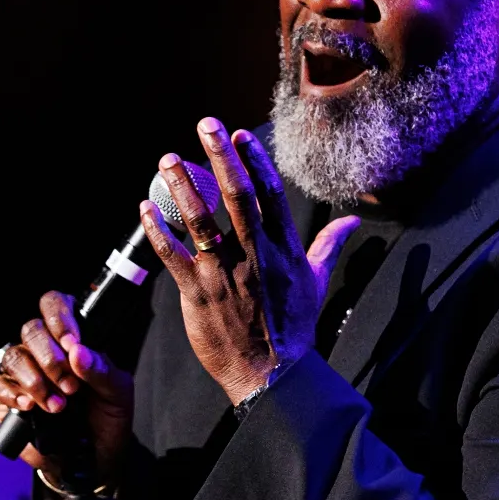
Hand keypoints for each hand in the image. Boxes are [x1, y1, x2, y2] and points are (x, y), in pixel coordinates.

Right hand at [0, 291, 134, 486]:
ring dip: (35, 381)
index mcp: (70, 339)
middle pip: (31, 330)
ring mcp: (23, 373)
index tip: (71, 343)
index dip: (59, 318)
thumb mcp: (118, 393)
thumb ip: (101, 370)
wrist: (95, 458)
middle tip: (71, 387)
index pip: (54, 305)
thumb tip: (77, 351)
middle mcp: (43, 350)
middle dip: (50, 359)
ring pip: (13, 356)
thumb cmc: (107, 418)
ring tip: (58, 406)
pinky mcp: (6, 398)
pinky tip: (29, 407)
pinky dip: (12, 394)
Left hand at [140, 118, 361, 404]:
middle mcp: (255, 255)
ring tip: (167, 159)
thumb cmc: (293, 327)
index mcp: (283, 249)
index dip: (255, 161)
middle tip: (206, 124)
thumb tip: (353, 221)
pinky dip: (159, 230)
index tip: (240, 136)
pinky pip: (174, 255)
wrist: (272, 375)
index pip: (270, 194)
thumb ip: (328, 245)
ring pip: (201, 220)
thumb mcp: (317, 281)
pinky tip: (146, 207)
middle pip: (236, 196)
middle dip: (220, 156)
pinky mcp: (199, 294)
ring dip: (182, 186)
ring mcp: (225, 274)